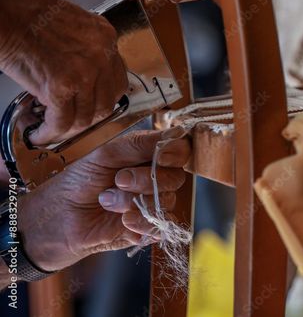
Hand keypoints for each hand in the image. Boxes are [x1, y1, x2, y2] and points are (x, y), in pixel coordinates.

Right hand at [0, 0, 127, 144]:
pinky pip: (61, 121)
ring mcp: (85, 72)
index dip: (103, 97)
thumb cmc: (27, 9)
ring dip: (69, 127)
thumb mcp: (72, 24)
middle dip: (89, 115)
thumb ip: (84, 51)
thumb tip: (82, 78)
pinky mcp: (61, 86)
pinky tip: (42, 133)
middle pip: (107, 102)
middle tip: (73, 119)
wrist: (5, 8)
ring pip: (85, 117)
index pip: (117, 79)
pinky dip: (51, 132)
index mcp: (104, 38)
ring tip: (54, 128)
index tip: (92, 104)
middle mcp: (101, 55)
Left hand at [17, 129, 190, 271]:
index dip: (175, 153)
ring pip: (166, 201)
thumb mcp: (107, 154)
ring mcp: (154, 203)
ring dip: (133, 202)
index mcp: (149, 155)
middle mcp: (156, 178)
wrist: (60, 218)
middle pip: (176, 177)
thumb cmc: (79, 181)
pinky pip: (160, 224)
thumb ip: (141, 144)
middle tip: (118, 180)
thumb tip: (175, 135)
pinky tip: (121, 221)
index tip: (160, 157)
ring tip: (108, 202)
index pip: (180, 150)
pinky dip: (139, 221)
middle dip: (146, 180)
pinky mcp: (150, 228)